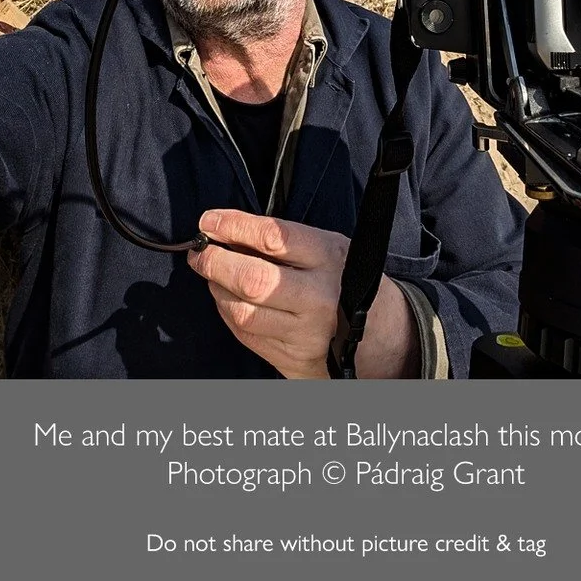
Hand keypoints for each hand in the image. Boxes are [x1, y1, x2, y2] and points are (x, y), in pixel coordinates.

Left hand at [187, 208, 419, 378]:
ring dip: (217, 289)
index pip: (273, 237)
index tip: (209, 220)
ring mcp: (305, 334)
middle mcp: (319, 299)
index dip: (233, 226)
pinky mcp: (293, 360)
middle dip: (215, 262)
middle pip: (252, 280)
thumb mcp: (328, 247)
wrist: (380, 336)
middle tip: (200, 252)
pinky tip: (229, 300)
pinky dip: (228, 313)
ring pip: (242, 312)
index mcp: (329, 259)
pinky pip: (245, 335)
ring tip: (215, 276)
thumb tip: (227, 230)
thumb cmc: (345, 280)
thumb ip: (284, 240)